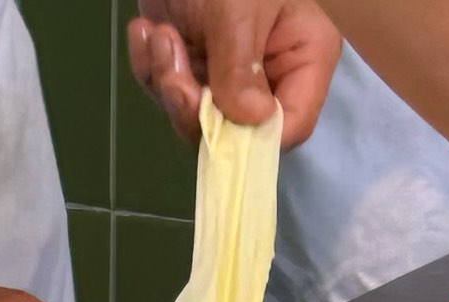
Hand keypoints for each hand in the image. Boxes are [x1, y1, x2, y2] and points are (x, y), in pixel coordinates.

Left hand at [126, 0, 340, 145]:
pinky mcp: (191, 59)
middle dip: (194, 108)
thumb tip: (253, 123)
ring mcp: (226, 68)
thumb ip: (241, 65)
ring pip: (193, 114)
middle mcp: (268, 72)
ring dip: (166, 80)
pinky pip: (167, 87)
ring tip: (159, 34)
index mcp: (302, 55)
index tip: (220, 134)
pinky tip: (145, 31)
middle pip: (235, 131)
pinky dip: (150, 65)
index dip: (257, 142)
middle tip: (171, 72)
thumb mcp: (238, 7)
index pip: (292, 123)